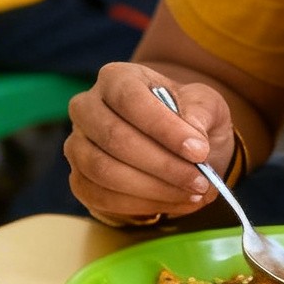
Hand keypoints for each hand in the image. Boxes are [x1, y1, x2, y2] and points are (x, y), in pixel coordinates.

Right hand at [64, 63, 233, 222]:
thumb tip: (193, 134)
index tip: (199, 151)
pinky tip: (175, 202)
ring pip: (104, 170)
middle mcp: (86, 108)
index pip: (130, 99)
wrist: (174, 148)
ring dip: (153, 188)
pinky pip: (101, 197)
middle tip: (201, 180)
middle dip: (162, 164)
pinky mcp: (79, 179)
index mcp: (115, 79)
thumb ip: (202, 112)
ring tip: (192, 193)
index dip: (163, 128)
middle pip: (113, 137)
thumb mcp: (206, 106)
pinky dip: (142, 205)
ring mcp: (77, 145)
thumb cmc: (187, 119)